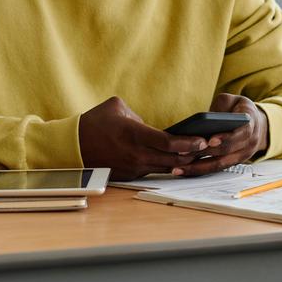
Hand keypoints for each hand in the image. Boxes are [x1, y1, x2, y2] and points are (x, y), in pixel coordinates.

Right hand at [79, 96, 208, 180]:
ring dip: (182, 163)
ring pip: (165, 168)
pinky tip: (177, 162)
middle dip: (192, 155)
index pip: (168, 142)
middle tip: (208, 149)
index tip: (202, 140)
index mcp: (133, 134)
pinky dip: (166, 166)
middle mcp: (136, 154)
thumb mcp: (116, 106)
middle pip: (173, 159)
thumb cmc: (94, 122)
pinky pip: (152, 170)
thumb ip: (137, 115)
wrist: (73, 146)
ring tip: (198, 157)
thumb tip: (150, 125)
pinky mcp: (129, 175)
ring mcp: (133, 167)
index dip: (189, 143)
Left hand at [170, 93, 268, 176]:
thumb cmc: (239, 108)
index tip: (210, 140)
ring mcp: (243, 155)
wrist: (257, 123)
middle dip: (204, 153)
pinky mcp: (234, 162)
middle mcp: (250, 143)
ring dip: (199, 167)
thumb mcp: (231, 99)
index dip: (226, 138)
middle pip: (226, 152)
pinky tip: (184, 170)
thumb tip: (205, 119)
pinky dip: (201, 170)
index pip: (240, 133)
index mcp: (251, 124)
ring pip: (220, 164)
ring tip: (178, 168)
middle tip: (183, 153)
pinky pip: (217, 168)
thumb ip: (220, 106)